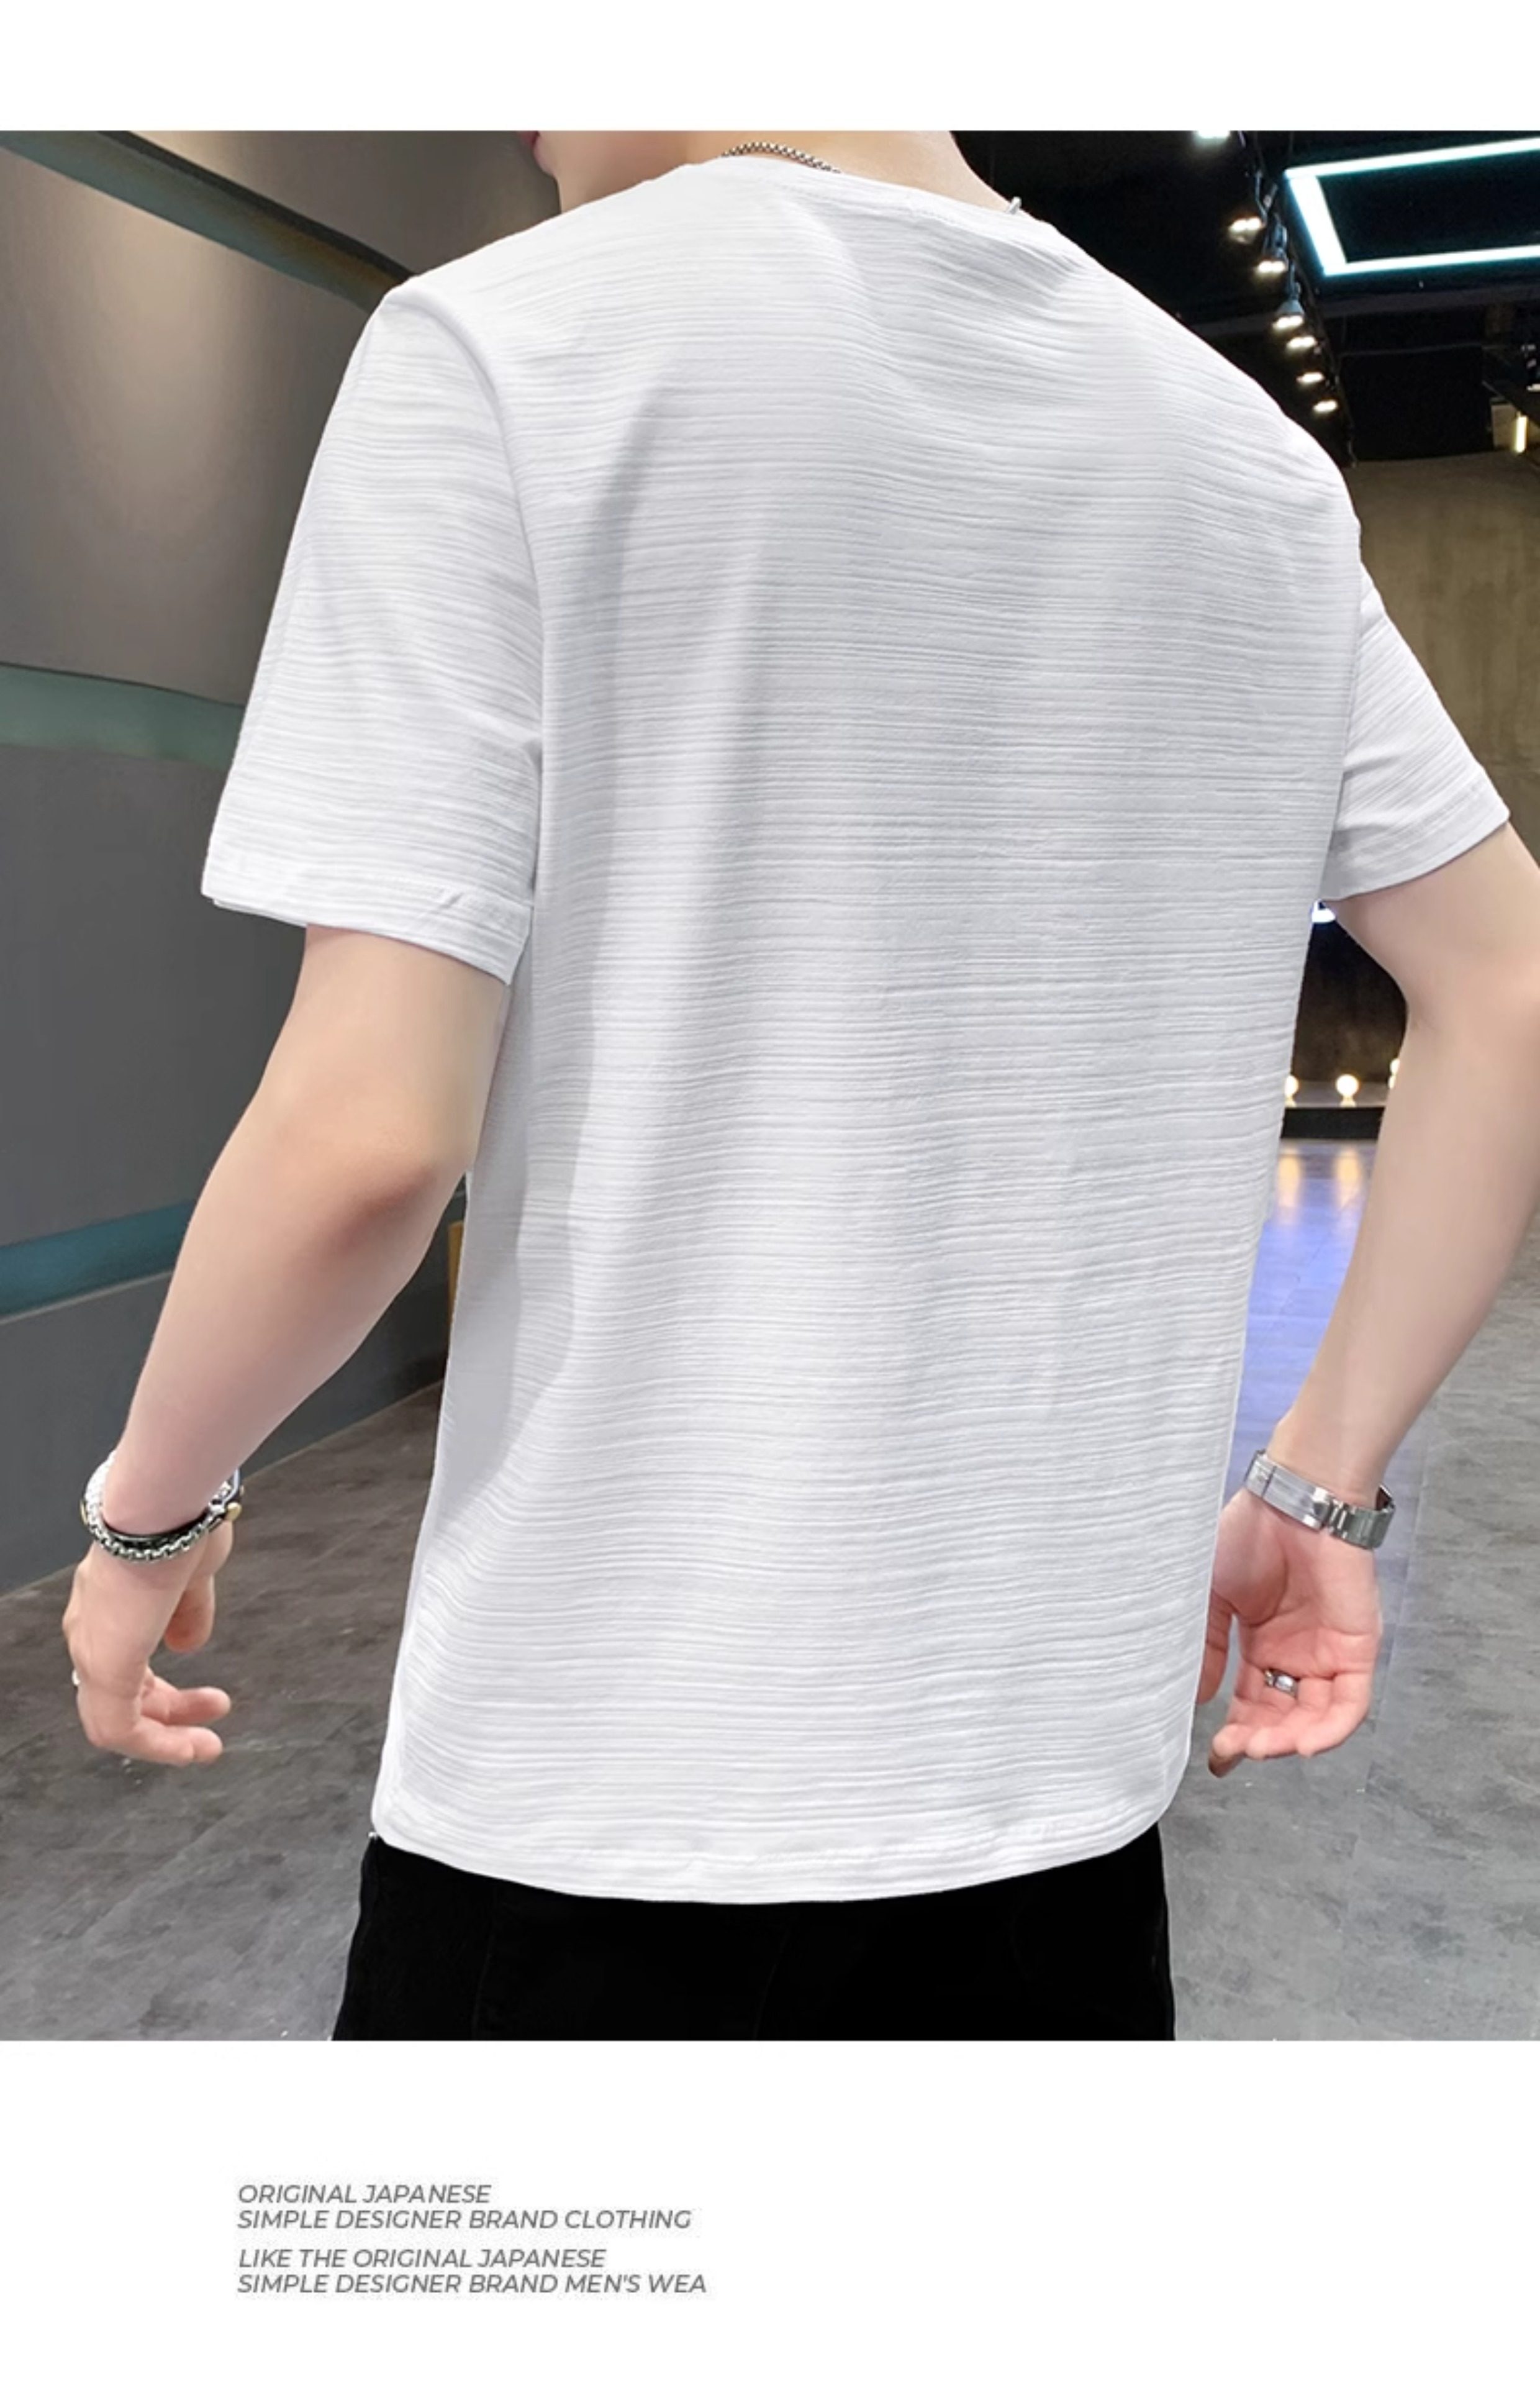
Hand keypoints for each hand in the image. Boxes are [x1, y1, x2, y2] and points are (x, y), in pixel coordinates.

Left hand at [61, 1519, 235, 1763]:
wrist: (167, 1510)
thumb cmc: (181, 1526)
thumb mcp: (192, 1576)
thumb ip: (188, 1613)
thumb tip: (188, 1644)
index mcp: (108, 1603)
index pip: (124, 1661)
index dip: (161, 1689)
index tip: (202, 1698)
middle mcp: (90, 1628)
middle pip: (118, 1695)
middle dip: (167, 1716)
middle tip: (207, 1726)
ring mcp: (93, 1649)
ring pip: (114, 1718)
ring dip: (163, 1738)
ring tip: (203, 1747)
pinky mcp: (105, 1667)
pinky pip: (120, 1727)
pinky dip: (157, 1744)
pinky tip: (190, 1746)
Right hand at [1197, 1485, 1382, 1774]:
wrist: (1291, 1501)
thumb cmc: (1248, 1536)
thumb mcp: (1211, 1596)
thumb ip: (1207, 1646)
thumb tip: (1198, 1698)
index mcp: (1262, 1645)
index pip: (1252, 1705)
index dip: (1236, 1734)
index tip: (1216, 1757)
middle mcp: (1296, 1655)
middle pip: (1282, 1718)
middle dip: (1258, 1741)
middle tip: (1234, 1751)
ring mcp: (1328, 1653)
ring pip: (1316, 1719)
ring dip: (1290, 1742)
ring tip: (1260, 1748)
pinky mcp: (1357, 1648)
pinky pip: (1350, 1703)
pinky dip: (1330, 1730)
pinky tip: (1303, 1743)